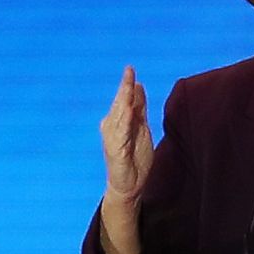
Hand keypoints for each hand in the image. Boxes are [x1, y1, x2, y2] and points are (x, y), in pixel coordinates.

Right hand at [100, 65, 153, 213]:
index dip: (128, 84)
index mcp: (119, 121)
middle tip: (129, 70)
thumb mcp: (142, 128)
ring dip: (123, 100)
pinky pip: (120, 134)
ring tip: (128, 85)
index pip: (125, 99)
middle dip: (125, 87)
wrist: (129, 185)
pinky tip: (128, 112)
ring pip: (119, 116)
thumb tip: (139, 86)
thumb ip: (140, 109)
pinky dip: (124, 123)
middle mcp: (112, 127)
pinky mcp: (116, 151)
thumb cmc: (135, 157)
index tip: (130, 68)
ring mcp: (112, 139)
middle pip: (120, 104)